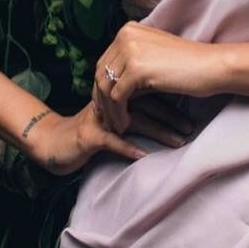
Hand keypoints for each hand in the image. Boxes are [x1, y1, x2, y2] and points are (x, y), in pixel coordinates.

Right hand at [22, 98, 192, 175]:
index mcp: (119, 93)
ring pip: (134, 121)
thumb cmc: (91, 132)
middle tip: (192, 127)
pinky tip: (144, 155)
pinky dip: (129, 147)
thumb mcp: (116, 118)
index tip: (195, 111)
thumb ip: (138, 109)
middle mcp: (110, 101)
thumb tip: (173, 109)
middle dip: (172, 116)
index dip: (173, 101)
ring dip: (159, 131)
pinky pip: (112, 141)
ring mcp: (100, 117)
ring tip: (178, 141)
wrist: (53, 143)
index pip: (151, 91)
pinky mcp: (89, 135)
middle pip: (146, 104)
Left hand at [91, 21, 220, 134]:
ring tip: (117, 126)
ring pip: (105, 87)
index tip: (108, 107)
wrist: (212, 66)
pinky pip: (116, 97)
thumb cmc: (188, 65)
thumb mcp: (153, 56)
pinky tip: (126, 125)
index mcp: (128, 29)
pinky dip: (118, 114)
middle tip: (108, 120)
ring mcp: (130, 51)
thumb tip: (107, 87)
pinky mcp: (136, 69)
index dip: (102, 88)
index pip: (105, 62)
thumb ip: (131, 64)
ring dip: (109, 110)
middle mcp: (125, 35)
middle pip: (101, 74)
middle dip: (102, 100)